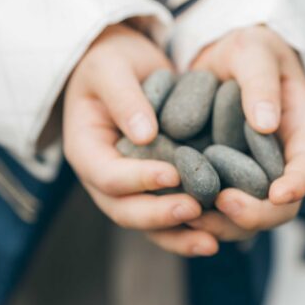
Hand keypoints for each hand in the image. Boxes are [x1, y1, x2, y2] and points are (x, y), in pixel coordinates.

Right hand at [63, 24, 218, 255]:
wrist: (120, 66)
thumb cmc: (110, 62)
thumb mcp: (110, 68)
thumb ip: (125, 98)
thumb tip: (145, 134)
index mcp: (86, 150)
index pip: (108, 175)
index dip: (139, 179)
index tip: (174, 174)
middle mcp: (103, 178)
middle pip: (125, 210)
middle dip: (160, 215)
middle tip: (196, 209)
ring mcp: (128, 188)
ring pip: (147, 224)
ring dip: (178, 235)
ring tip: (212, 241)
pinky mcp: (152, 189)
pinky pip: (167, 217)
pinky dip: (188, 230)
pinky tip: (218, 235)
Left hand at [186, 26, 304, 240]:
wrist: (223, 58)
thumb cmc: (248, 49)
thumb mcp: (254, 52)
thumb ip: (260, 82)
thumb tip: (265, 124)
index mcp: (302, 132)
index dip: (297, 184)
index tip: (277, 194)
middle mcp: (282, 163)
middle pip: (281, 206)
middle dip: (255, 213)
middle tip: (222, 205)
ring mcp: (254, 177)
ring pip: (249, 217)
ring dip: (224, 224)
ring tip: (192, 216)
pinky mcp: (226, 182)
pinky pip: (219, 210)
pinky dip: (203, 215)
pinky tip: (177, 210)